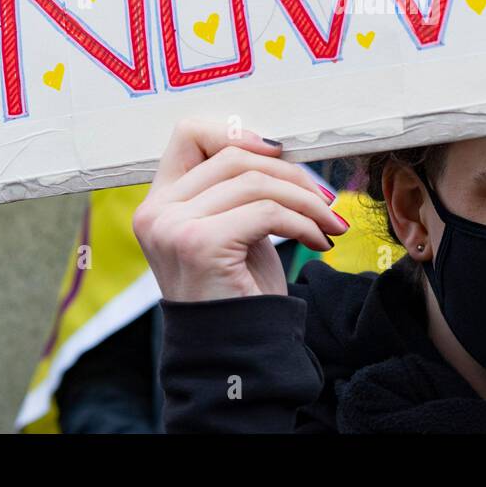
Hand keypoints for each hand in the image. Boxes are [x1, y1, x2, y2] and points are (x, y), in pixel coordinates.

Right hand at [132, 120, 348, 302]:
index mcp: (158, 203)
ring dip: (307, 200)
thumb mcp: (231, 228)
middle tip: (325, 199)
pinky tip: (319, 242)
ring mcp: (172, 228)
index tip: (277, 152)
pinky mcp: (200, 244)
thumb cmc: (237, 291)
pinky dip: (305, 223)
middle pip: (234, 156)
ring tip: (329, 223)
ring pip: (256, 181)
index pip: (188, 134)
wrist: (235, 354)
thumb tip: (273, 147)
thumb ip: (235, 188)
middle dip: (291, 174)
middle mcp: (156, 212)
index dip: (235, 132)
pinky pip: (268, 211)